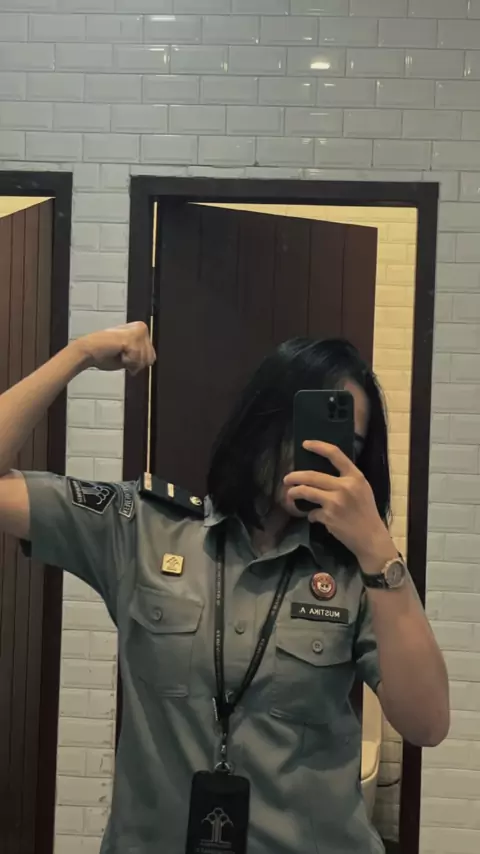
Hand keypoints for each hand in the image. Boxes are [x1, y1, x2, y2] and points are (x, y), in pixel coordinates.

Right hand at [74, 321, 155, 374]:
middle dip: (135, 363)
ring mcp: (137, 332)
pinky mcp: (131, 338)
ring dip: (130, 363)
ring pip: (144, 360)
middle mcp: (141, 327)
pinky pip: (136, 360)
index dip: (138, 363)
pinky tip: (117, 353)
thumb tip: (150, 360)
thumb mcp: (129, 355)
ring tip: (118, 354)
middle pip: (150, 359)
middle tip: (121, 356)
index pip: (152, 357)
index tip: (124, 357)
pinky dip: (127, 362)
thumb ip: (141, 355)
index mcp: (141, 330)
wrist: (89, 352)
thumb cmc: (105, 354)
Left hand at [284, 441, 394, 564]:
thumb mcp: (362, 489)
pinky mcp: (328, 516)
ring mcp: (335, 502)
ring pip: (306, 491)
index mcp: (355, 477)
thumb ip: (346, 479)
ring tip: (290, 494)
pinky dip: (311, 515)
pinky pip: (312, 512)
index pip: (335, 454)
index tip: (305, 444)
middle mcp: (345, 486)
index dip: (318, 446)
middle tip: (287, 478)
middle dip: (295, 476)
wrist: (371, 538)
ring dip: (294, 492)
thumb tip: (320, 474)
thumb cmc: (366, 512)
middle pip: (312, 475)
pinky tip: (314, 517)